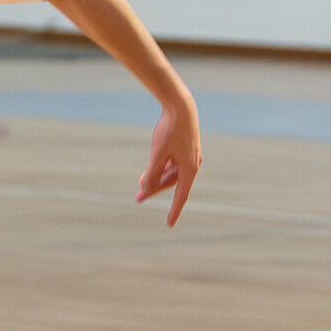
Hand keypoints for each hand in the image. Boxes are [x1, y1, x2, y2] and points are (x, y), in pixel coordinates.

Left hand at [135, 100, 201, 225]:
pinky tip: (150, 169)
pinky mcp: (185, 146)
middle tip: (137, 198)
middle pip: (172, 183)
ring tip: (140, 183)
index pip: (181, 196)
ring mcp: (190, 155)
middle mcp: (193, 164)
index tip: (169, 225)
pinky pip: (173, 163)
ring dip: (156, 178)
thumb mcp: (158, 154)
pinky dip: (162, 168)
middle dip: (154, 189)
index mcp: (190, 169)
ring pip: (172, 173)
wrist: (180, 105)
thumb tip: (146, 189)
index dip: (174, 211)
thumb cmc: (170, 130)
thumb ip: (152, 173)